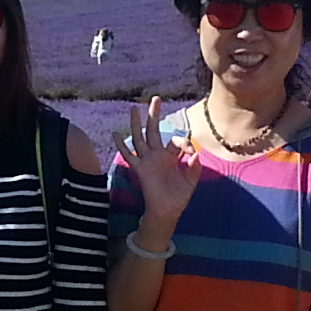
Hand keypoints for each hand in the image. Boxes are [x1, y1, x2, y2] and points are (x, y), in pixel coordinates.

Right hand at [119, 97, 200, 234]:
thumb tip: (196, 154)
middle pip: (154, 130)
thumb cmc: (178, 197)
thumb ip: (194, 168)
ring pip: (140, 138)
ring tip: (134, 109)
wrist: (167, 211)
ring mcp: (147, 161)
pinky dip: (121, 146)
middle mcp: (157, 155)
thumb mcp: (190, 181)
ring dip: (137, 124)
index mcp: (171, 156)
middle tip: (156, 99)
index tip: (191, 151)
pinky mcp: (140, 169)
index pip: (176, 140)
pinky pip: (129, 156)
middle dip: (154, 115)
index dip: (184, 142)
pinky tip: (115, 134)